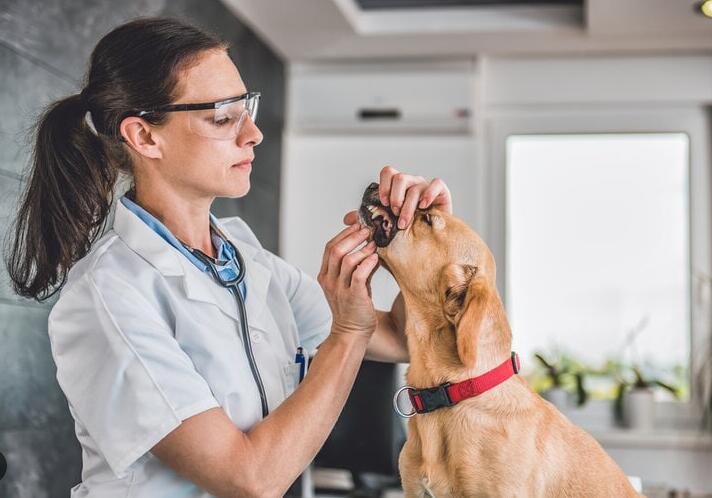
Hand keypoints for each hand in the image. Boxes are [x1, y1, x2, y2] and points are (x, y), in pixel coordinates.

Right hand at [317, 224, 378, 338]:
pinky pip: (359, 274)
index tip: (358, 225)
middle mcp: (329, 281)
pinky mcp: (353, 297)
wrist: (351, 334)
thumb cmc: (353, 308)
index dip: (344, 234)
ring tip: (374, 243)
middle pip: (336, 249)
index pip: (330, 247)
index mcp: (325, 276)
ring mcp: (339, 289)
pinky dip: (368, 263)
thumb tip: (371, 248)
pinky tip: (376, 258)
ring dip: (362, 248)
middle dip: (353, 236)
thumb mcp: (351, 284)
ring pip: (347, 260)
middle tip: (368, 229)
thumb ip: (357, 266)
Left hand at [343, 166, 452, 228]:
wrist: (428, 248)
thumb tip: (346, 219)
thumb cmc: (406, 235)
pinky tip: (424, 207)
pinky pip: (437, 184)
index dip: (384, 186)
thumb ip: (368, 221)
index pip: (388, 173)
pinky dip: (429, 194)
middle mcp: (412, 184)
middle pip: (400, 177)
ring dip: (407, 205)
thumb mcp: (384, 228)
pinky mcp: (442, 193)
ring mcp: (427, 188)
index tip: (382, 203)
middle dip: (394, 196)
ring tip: (404, 222)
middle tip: (393, 213)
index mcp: (398, 188)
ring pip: (415, 185)